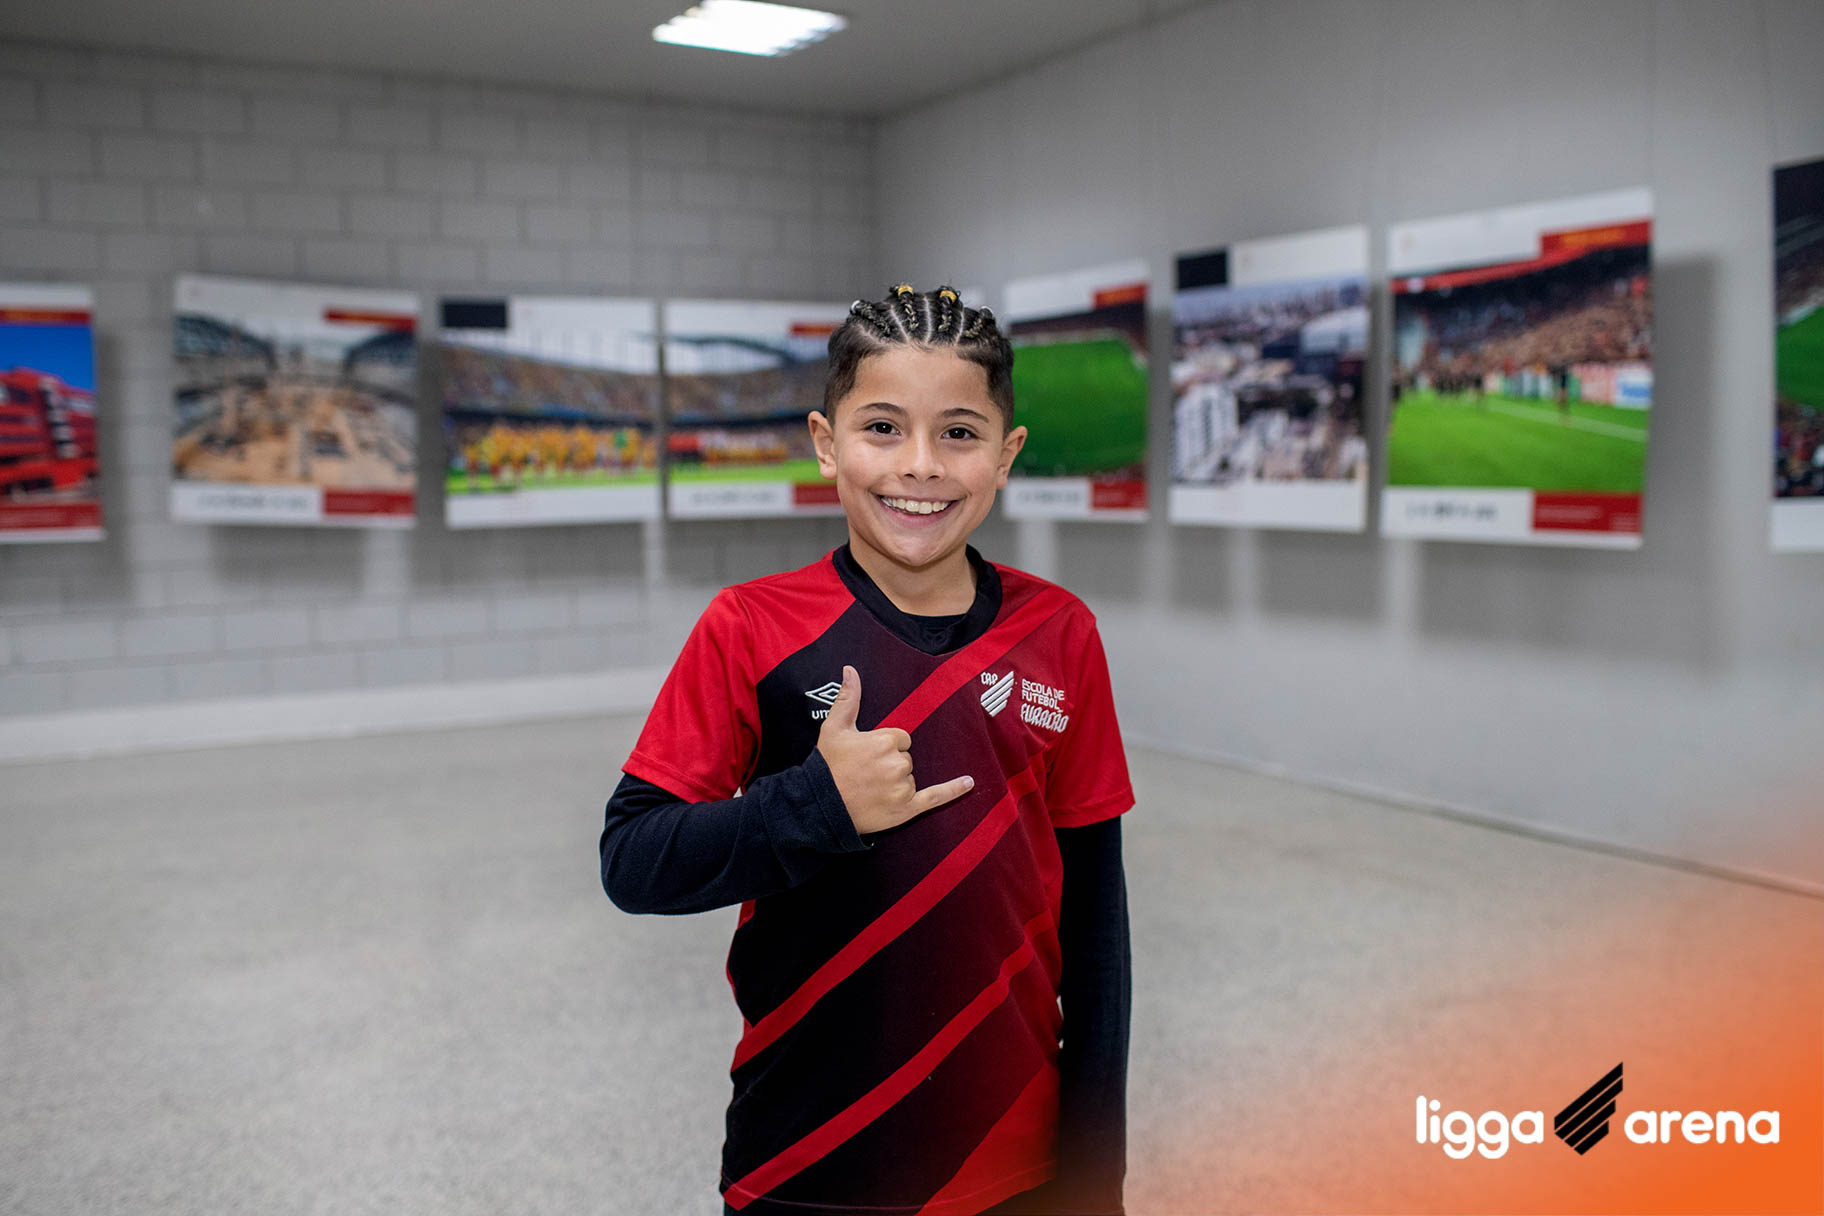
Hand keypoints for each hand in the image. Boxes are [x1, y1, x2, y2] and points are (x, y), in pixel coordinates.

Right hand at [815, 665, 973, 834]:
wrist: (819, 806)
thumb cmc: (827, 766)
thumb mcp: (834, 728)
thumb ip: (848, 698)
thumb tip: (850, 670)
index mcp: (884, 741)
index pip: (900, 738)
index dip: (884, 747)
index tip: (867, 756)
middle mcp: (897, 764)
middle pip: (906, 758)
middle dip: (890, 764)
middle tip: (866, 773)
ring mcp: (903, 787)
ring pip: (911, 777)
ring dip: (897, 782)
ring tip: (871, 789)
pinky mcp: (907, 808)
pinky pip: (935, 797)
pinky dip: (953, 791)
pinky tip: (968, 782)